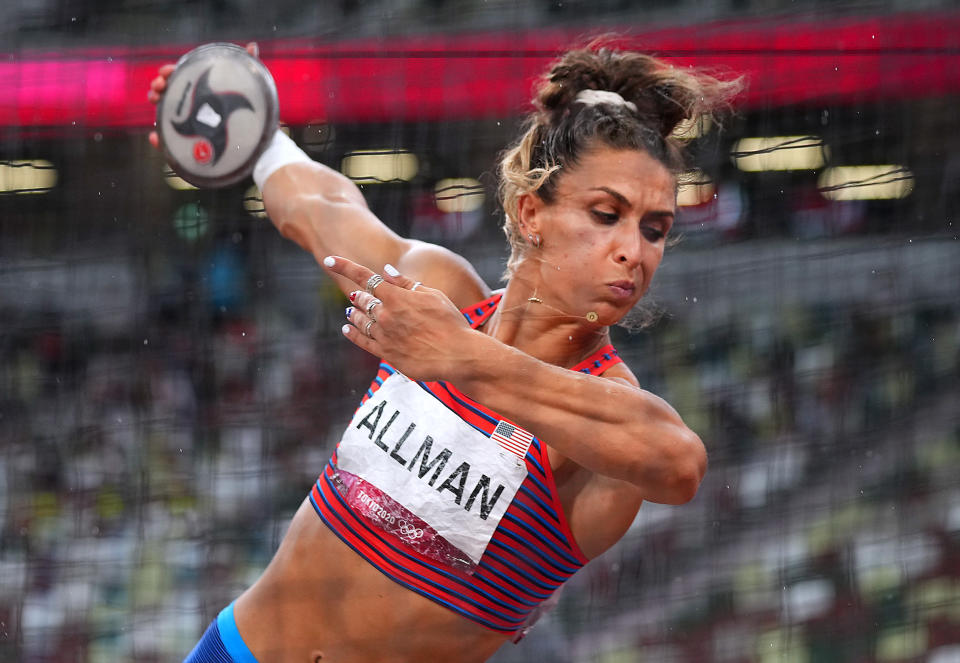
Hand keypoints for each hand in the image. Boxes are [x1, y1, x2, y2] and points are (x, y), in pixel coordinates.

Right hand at [147, 42, 259, 150]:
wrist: (253, 139)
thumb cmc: (247, 109)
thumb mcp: (249, 86)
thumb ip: (249, 64)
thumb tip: (252, 45)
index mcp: (201, 88)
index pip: (180, 76)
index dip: (169, 72)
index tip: (166, 72)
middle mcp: (191, 104)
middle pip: (168, 91)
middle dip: (159, 84)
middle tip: (160, 86)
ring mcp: (188, 122)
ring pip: (164, 111)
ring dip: (155, 102)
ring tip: (155, 100)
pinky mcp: (187, 142)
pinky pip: (168, 143)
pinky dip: (157, 140)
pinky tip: (154, 137)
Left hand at [324, 255, 476, 382]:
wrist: (458, 355)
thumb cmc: (450, 322)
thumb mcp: (433, 296)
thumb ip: (406, 283)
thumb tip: (385, 271)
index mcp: (397, 297)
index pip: (365, 277)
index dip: (345, 266)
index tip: (329, 260)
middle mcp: (386, 315)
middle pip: (362, 300)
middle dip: (358, 295)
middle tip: (354, 295)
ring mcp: (384, 335)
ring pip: (360, 320)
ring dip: (354, 313)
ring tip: (350, 311)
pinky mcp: (386, 354)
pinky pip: (362, 341)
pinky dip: (352, 333)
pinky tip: (347, 328)